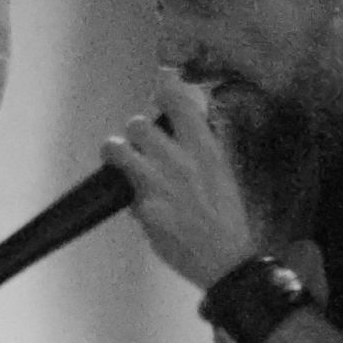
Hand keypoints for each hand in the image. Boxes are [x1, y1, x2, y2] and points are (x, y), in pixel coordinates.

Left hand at [104, 68, 256, 293]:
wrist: (226, 260)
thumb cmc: (227, 218)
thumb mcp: (224, 174)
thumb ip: (203, 148)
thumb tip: (188, 125)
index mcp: (206, 149)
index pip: (178, 101)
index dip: (165, 85)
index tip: (162, 82)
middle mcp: (181, 160)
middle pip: (138, 123)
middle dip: (135, 130)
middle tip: (140, 143)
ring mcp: (158, 183)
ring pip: (118, 148)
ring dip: (115, 151)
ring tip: (119, 158)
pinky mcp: (143, 207)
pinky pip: (124, 190)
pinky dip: (129, 196)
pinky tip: (141, 206)